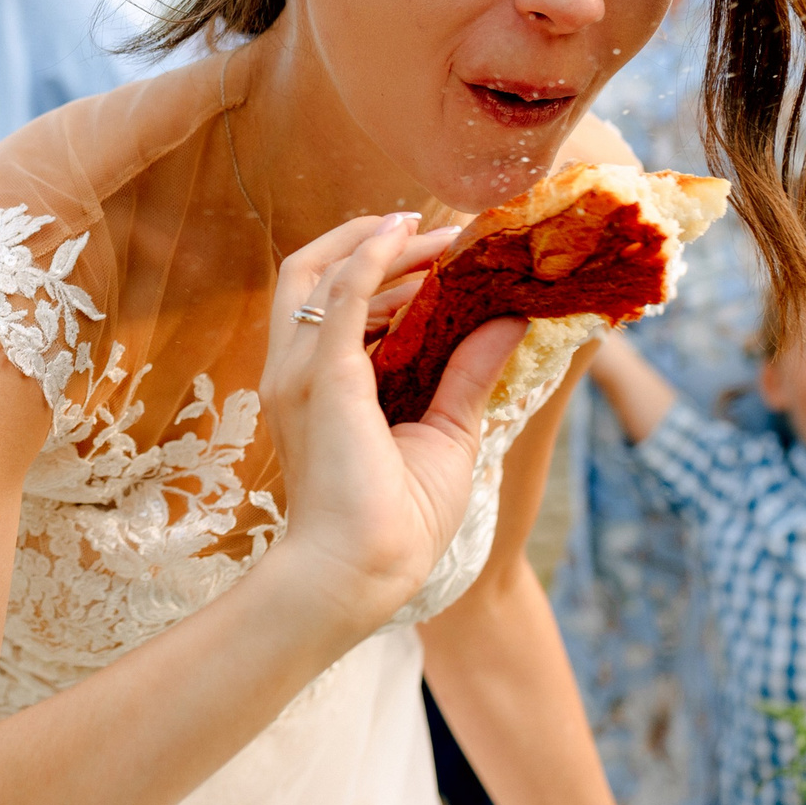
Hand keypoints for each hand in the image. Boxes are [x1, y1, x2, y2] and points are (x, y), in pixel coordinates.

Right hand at [258, 213, 524, 643]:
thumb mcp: (446, 433)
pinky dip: (372, 254)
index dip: (378, 268)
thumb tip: (509, 320)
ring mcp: (301, 370)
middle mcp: (296, 369)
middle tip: (440, 231)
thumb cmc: (395, 525)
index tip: (436, 251)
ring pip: (326, 271)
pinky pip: (343, 292)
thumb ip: (468, 374)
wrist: (359, 574)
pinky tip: (408, 233)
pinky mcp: (323, 375)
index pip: (334, 303)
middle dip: (374, 241)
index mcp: (317, 387)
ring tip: (441, 233)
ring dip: (383, 243)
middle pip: (314, 272)